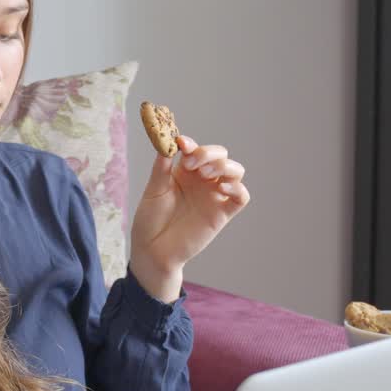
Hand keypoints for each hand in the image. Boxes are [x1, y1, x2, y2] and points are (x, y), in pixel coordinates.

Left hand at [129, 136, 250, 300]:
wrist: (152, 249)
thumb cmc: (150, 219)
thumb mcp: (154, 189)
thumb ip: (163, 166)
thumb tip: (168, 140)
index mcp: (185, 171)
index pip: (196, 149)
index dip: (192, 144)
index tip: (182, 144)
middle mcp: (202, 181)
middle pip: (220, 156)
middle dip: (209, 153)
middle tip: (191, 163)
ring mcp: (214, 196)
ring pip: (235, 172)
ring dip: (224, 166)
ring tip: (205, 173)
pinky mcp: (222, 214)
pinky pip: (240, 197)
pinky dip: (237, 189)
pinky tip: (222, 188)